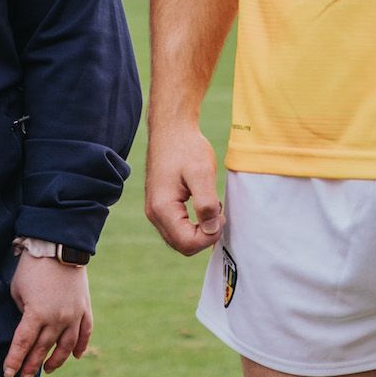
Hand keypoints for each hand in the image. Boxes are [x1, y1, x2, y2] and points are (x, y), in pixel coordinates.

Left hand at [3, 253, 91, 376]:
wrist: (59, 246)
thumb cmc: (31, 267)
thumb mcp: (17, 291)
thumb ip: (23, 313)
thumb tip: (28, 328)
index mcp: (36, 314)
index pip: (23, 344)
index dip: (14, 360)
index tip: (8, 374)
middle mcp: (57, 319)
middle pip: (42, 349)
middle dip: (31, 366)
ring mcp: (73, 315)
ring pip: (66, 347)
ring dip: (56, 361)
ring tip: (46, 370)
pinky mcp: (84, 308)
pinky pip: (85, 332)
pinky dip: (81, 346)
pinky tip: (76, 356)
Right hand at [144, 117, 226, 255]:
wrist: (171, 130)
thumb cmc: (186, 148)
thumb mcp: (202, 173)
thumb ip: (207, 204)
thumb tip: (211, 229)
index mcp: (162, 208)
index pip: (187, 243)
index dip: (209, 237)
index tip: (221, 216)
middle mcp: (154, 214)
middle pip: (182, 246)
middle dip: (204, 236)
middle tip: (218, 212)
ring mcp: (155, 211)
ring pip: (180, 239)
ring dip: (199, 230)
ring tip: (211, 206)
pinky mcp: (160, 207)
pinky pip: (177, 228)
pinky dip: (193, 224)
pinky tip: (203, 205)